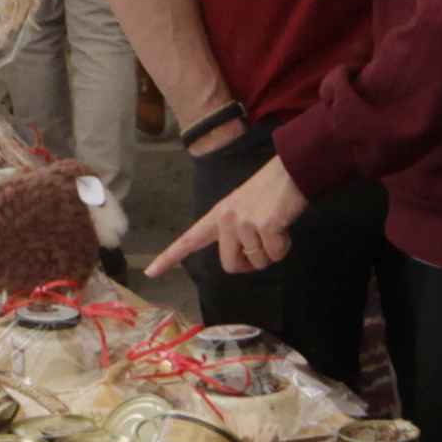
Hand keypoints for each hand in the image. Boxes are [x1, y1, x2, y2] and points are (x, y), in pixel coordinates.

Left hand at [147, 153, 305, 279]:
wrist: (291, 169)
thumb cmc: (270, 190)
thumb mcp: (242, 208)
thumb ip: (234, 231)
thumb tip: (244, 259)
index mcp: (217, 215)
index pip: (189, 239)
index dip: (169, 258)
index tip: (150, 272)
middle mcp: (226, 220)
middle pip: (230, 265)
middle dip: (249, 263)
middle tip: (263, 245)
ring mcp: (243, 223)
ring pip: (257, 262)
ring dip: (271, 251)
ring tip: (275, 226)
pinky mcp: (264, 227)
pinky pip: (274, 254)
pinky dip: (284, 246)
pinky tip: (284, 226)